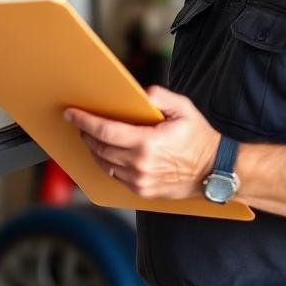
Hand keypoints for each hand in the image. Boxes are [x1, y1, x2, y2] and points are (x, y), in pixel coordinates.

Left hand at [64, 87, 220, 199]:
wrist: (214, 172)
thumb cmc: (199, 139)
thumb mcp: (184, 109)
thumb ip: (160, 97)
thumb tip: (140, 94)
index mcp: (147, 144)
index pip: (105, 132)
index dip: (84, 121)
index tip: (71, 114)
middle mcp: (140, 165)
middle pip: (99, 148)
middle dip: (85, 133)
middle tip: (79, 122)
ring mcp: (140, 181)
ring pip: (104, 163)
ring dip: (93, 148)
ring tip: (90, 135)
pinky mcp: (142, 191)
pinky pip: (114, 176)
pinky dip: (106, 162)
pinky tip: (106, 152)